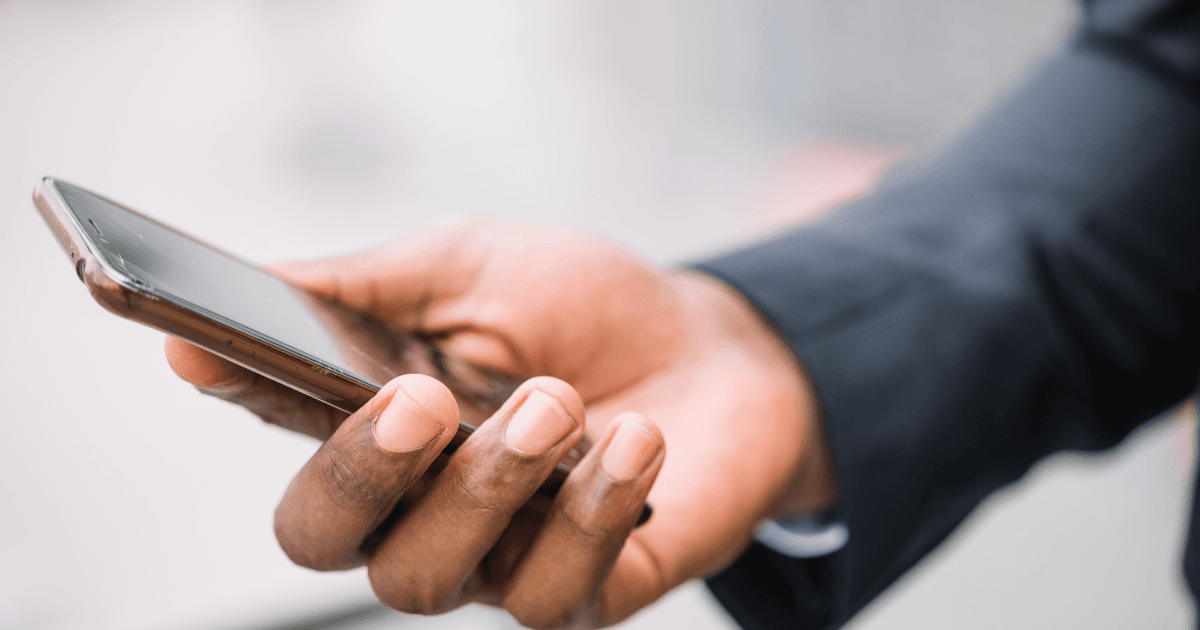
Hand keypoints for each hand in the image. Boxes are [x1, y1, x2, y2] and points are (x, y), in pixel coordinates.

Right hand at [165, 220, 833, 627]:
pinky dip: (593, 508)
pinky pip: (551, 592)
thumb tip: (257, 283)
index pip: (281, 428)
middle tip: (420, 399)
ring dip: (490, 482)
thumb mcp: (475, 268)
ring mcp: (498, 559)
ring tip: (556, 400)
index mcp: (382, 425)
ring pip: (430, 578)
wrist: (722, 350)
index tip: (197, 346)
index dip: (234, 393)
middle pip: (327, 542)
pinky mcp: (583, 595)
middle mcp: (422, 508)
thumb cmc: (586, 309)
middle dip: (361, 474)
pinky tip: (636, 441)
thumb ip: (372, 284)